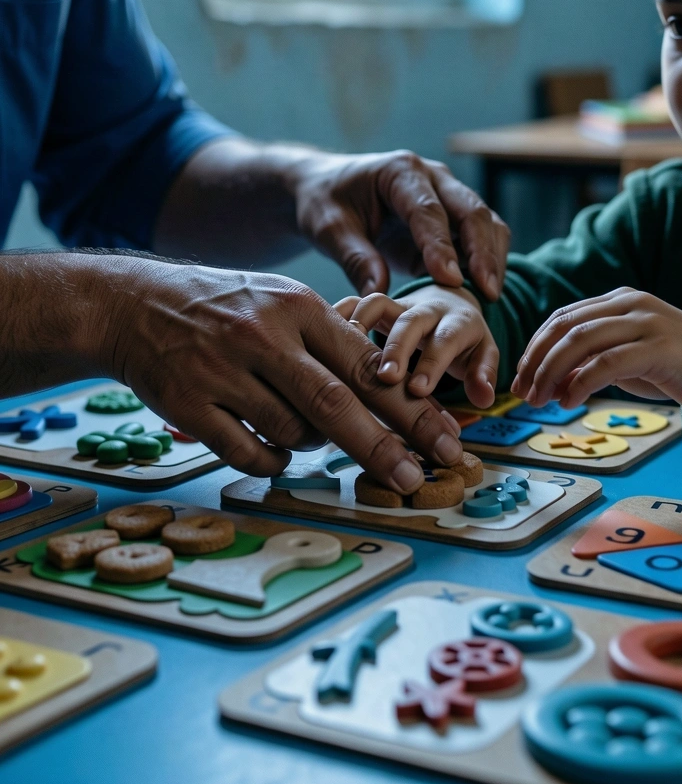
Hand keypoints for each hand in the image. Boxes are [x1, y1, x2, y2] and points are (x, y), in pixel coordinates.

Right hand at [101, 260, 464, 491]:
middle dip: (385, 447)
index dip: (412, 409)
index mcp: (298, 308)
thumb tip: (389, 397)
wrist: (134, 304)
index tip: (446, 440)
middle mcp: (263, 337)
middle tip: (418, 480)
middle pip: (337, 404)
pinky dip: (274, 461)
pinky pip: (249, 452)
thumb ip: (331, 344)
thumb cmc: (225, 308)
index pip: (368, 364)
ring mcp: (224, 372)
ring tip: (311, 436)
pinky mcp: (190, 406)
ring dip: (316, 447)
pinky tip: (276, 452)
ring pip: (294, 433)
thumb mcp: (282, 303)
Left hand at [291, 150, 509, 299]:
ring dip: (492, 257)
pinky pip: (481, 235)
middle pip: (470, 211)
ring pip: (485, 222)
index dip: (441, 246)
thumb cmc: (325, 204)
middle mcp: (432, 177)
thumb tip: (377, 291)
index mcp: (399, 172)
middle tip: (488, 291)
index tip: (450, 280)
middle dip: (482, 252)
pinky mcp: (453, 216)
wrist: (328, 189)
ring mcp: (447, 194)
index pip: (428, 210)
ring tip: (492, 295)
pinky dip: (488, 260)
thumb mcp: (328, 229)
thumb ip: (354, 258)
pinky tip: (486, 290)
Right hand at [336, 285, 497, 407]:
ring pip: (375, 305)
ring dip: (359, 331)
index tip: (419, 390)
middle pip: (410, 321)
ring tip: (342, 360)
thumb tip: (484, 398)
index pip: (446, 338)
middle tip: (385, 378)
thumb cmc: (463, 338)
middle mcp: (424, 309)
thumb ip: (482, 373)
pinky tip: (316, 345)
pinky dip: (334, 321)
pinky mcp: (371, 307)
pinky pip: (350, 305)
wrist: (448, 303)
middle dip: (397, 348)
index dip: (433, 362)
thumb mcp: (481, 353)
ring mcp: (396, 305)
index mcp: (456, 320)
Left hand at [511, 287, 681, 415]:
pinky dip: (581, 382)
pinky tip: (568, 401)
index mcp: (617, 299)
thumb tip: (547, 381)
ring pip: (581, 341)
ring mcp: (645, 322)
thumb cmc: (672, 367)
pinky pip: (607, 363)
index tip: (520, 375)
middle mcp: (629, 303)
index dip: (534, 346)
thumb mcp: (624, 360)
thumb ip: (588, 362)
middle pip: (565, 327)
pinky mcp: (658, 347)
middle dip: (536, 361)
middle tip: (521, 392)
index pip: (561, 317)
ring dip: (551, 373)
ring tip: (539, 400)